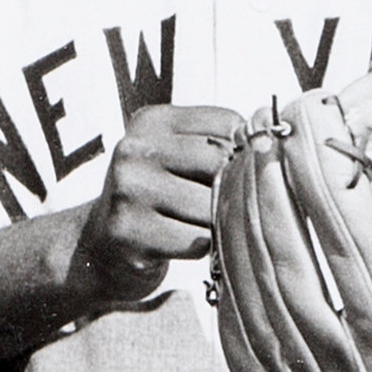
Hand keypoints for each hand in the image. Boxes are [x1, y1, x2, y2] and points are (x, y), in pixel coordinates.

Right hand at [65, 104, 246, 309]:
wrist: (100, 248)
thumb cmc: (157, 199)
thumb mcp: (178, 156)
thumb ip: (220, 143)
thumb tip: (272, 147)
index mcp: (152, 122)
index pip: (229, 124)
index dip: (242, 152)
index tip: (228, 170)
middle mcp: (135, 150)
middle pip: (222, 165)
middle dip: (230, 190)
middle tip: (213, 203)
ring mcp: (128, 192)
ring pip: (212, 207)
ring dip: (215, 223)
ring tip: (191, 224)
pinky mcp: (129, 234)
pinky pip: (198, 241)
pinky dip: (201, 247)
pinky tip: (178, 242)